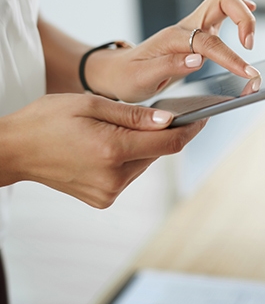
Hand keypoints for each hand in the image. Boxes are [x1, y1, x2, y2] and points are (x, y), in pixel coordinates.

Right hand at [0, 94, 205, 207]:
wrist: (13, 151)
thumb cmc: (47, 120)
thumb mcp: (91, 104)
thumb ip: (134, 115)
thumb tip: (169, 120)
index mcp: (113, 150)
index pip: (171, 142)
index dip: (193, 128)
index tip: (206, 115)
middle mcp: (114, 177)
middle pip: (159, 152)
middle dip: (164, 132)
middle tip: (163, 113)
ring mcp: (108, 192)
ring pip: (145, 163)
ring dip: (144, 145)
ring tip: (121, 128)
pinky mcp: (103, 199)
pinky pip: (130, 174)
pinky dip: (129, 158)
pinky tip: (110, 145)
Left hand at [85, 0, 260, 102]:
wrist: (118, 72)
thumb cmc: (129, 77)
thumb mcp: (142, 78)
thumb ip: (169, 66)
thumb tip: (198, 59)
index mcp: (173, 38)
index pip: (209, 43)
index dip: (231, 58)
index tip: (247, 73)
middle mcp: (186, 26)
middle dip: (244, 17)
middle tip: (249, 45)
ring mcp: (194, 27)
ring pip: (225, 1)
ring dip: (244, 14)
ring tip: (251, 39)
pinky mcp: (201, 32)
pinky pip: (225, 13)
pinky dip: (241, 15)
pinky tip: (247, 27)